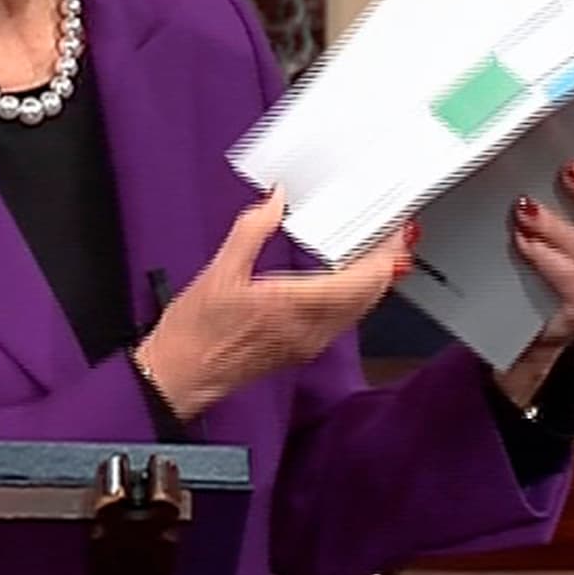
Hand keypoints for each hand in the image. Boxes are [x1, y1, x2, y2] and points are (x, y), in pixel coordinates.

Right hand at [135, 188, 410, 419]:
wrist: (181, 374)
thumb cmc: (194, 333)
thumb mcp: (219, 271)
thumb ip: (252, 229)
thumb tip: (275, 200)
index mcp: (292, 305)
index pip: (361, 280)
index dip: (384, 253)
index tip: (392, 231)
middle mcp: (309, 329)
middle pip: (371, 295)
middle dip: (386, 263)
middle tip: (391, 235)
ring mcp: (309, 342)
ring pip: (361, 310)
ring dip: (372, 281)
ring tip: (374, 252)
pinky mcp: (303, 350)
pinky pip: (344, 320)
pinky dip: (355, 297)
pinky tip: (347, 281)